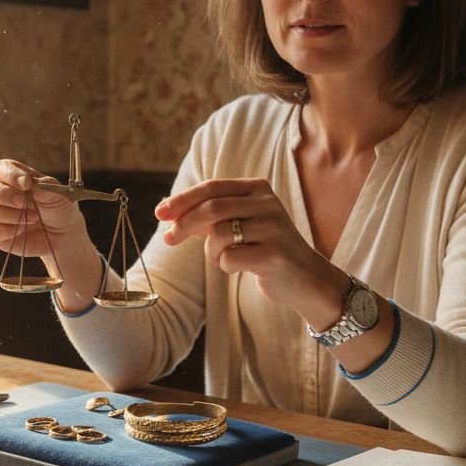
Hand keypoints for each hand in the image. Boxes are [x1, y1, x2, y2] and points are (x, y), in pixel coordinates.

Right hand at [0, 159, 84, 257]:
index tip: (27, 184)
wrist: (64, 234)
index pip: (0, 169)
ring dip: (11, 215)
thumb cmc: (59, 208)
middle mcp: (0, 194)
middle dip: (4, 195)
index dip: (10, 175)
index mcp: (13, 177)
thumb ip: (42, 187)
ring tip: (34, 217)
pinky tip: (22, 231)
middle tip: (24, 202)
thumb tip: (27, 185)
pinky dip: (7, 231)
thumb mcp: (58, 194)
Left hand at [155, 178, 341, 321]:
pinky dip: (224, 265)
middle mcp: (268, 203)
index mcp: (259, 188)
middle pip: (211, 208)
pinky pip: (229, 259)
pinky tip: (239, 267)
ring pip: (218, 235)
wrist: (306, 278)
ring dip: (210, 252)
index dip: (182, 199)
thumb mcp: (241, 223)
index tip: (160, 213)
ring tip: (222, 258)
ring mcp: (273, 228)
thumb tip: (169, 212)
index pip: (212, 187)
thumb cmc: (266, 249)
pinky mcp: (274, 254)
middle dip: (184, 224)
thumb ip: (211, 215)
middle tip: (168, 239)